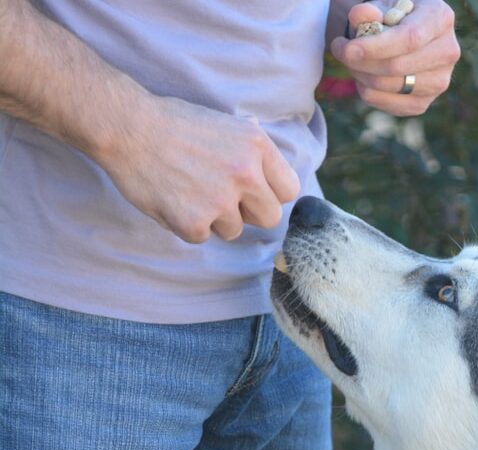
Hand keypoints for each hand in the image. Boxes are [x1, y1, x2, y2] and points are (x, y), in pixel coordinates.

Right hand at [95, 95, 299, 242]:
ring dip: (215, 219)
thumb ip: (251, 148)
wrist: (127, 127)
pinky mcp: (193, 222)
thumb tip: (271, 165)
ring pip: (234, 231)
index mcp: (257, 146)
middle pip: (269, 217)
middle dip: (249, 213)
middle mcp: (245, 174)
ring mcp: (220, 200)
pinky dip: (187, 224)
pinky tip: (173, 200)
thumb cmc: (174, 123)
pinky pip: (202, 237)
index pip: (289, 190)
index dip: (272, 194)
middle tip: (224, 199)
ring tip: (191, 192)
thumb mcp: (225, 123)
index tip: (256, 193)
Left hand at [329, 0, 459, 116]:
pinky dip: (367, 91)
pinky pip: (388, 104)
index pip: (409, 39)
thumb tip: (360, 16)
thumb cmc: (393, 14)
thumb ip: (370, 9)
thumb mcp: (382, 4)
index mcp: (440, 18)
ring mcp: (439, 82)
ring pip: (390, 86)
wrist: (405, 35)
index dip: (376, 47)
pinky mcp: (424, 103)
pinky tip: (364, 75)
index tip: (348, 49)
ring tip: (351, 60)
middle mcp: (448, 52)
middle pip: (397, 66)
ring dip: (361, 75)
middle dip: (361, 61)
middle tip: (339, 49)